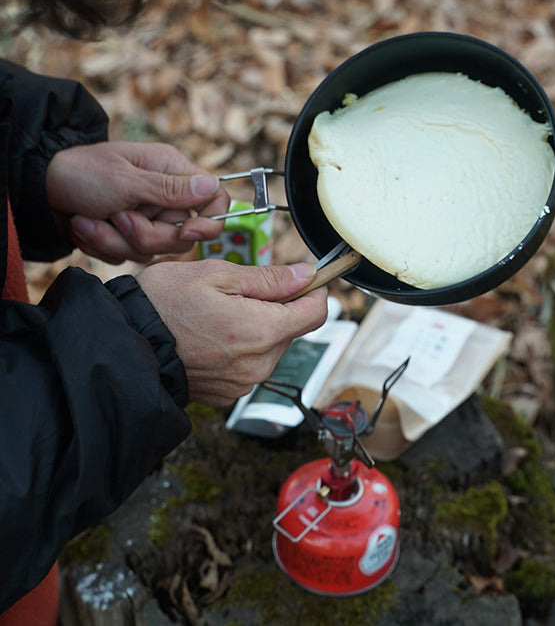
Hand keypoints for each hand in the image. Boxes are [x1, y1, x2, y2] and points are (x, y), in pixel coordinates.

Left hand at [46, 141, 229, 263]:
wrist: (36, 191)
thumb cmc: (79, 173)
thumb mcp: (125, 180)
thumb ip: (170, 190)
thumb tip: (212, 187)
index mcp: (171, 171)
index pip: (214, 197)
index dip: (211, 219)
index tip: (190, 232)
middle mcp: (164, 196)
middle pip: (182, 235)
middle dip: (146, 235)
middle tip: (119, 219)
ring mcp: (147, 217)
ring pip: (154, 249)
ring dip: (115, 240)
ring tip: (88, 220)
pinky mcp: (128, 235)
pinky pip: (131, 255)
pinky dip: (104, 245)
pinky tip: (85, 226)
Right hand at [136, 259, 327, 405]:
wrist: (124, 345)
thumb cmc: (162, 304)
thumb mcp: (216, 275)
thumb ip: (269, 279)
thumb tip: (307, 275)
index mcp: (261, 331)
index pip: (316, 313)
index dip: (314, 292)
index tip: (304, 280)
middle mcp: (259, 363)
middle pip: (293, 329)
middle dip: (277, 308)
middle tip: (239, 293)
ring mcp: (243, 383)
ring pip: (272, 347)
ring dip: (258, 329)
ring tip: (219, 315)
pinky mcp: (228, 393)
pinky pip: (250, 365)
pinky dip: (240, 349)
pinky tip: (212, 337)